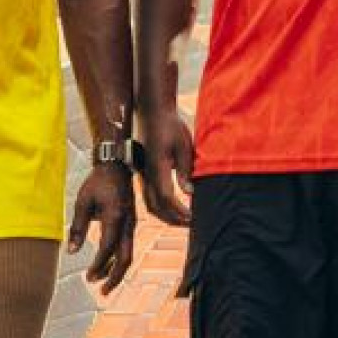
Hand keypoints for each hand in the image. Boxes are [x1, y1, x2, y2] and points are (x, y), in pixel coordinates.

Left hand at [69, 160, 135, 293]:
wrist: (117, 167)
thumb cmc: (97, 182)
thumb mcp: (83, 202)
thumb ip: (77, 227)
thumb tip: (71, 252)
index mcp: (115, 217)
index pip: (108, 248)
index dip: (99, 265)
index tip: (88, 277)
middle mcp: (128, 223)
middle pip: (125, 258)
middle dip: (115, 278)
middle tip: (102, 292)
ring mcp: (132, 224)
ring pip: (128, 254)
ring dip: (115, 271)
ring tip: (101, 283)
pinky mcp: (131, 224)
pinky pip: (127, 246)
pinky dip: (117, 259)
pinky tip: (106, 265)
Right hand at [138, 107, 196, 227]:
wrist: (152, 113)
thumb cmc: (170, 126)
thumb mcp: (183, 145)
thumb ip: (185, 169)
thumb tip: (189, 192)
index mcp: (157, 167)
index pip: (167, 197)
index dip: (179, 210)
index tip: (193, 217)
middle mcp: (147, 174)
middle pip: (156, 207)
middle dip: (173, 219)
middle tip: (191, 224)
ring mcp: (144, 175)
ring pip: (150, 204)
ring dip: (166, 216)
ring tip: (183, 220)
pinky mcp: (145, 174)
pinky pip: (150, 197)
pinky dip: (161, 208)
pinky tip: (173, 208)